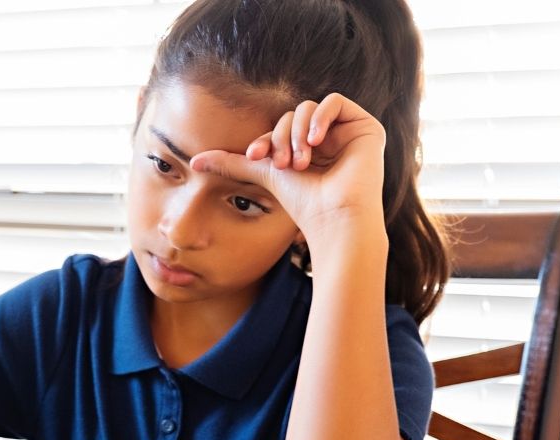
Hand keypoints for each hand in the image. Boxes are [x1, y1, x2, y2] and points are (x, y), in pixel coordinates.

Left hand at [190, 93, 387, 244]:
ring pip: (311, 108)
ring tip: (300, 160)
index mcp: (308, 148)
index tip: (255, 156)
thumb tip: (194, 161)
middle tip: (283, 164)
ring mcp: (347, 132)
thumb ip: (232, 163)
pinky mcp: (365, 127)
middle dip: (281, 137)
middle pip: (293, 116)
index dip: (266, 138)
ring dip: (298, 131)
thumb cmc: (302, 203)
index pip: (280, 128)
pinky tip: (315, 140)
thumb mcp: (262, 174)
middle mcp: (329, 139)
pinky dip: (320, 117)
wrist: (333, 218)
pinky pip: (336, 101)